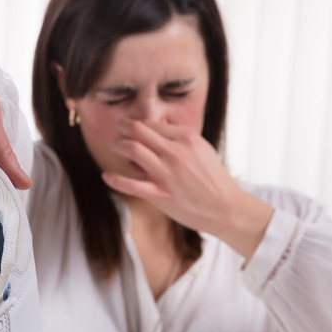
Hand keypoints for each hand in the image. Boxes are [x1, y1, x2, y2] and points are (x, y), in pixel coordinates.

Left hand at [101, 119, 273, 259]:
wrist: (225, 208)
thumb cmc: (212, 178)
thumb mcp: (201, 150)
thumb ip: (179, 140)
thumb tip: (154, 131)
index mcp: (187, 138)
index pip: (152, 123)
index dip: (138, 124)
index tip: (131, 127)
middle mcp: (176, 153)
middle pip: (138, 130)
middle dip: (123, 128)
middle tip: (118, 131)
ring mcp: (167, 174)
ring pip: (132, 150)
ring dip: (118, 146)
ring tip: (114, 147)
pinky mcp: (160, 195)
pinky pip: (129, 184)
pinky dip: (114, 179)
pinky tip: (106, 176)